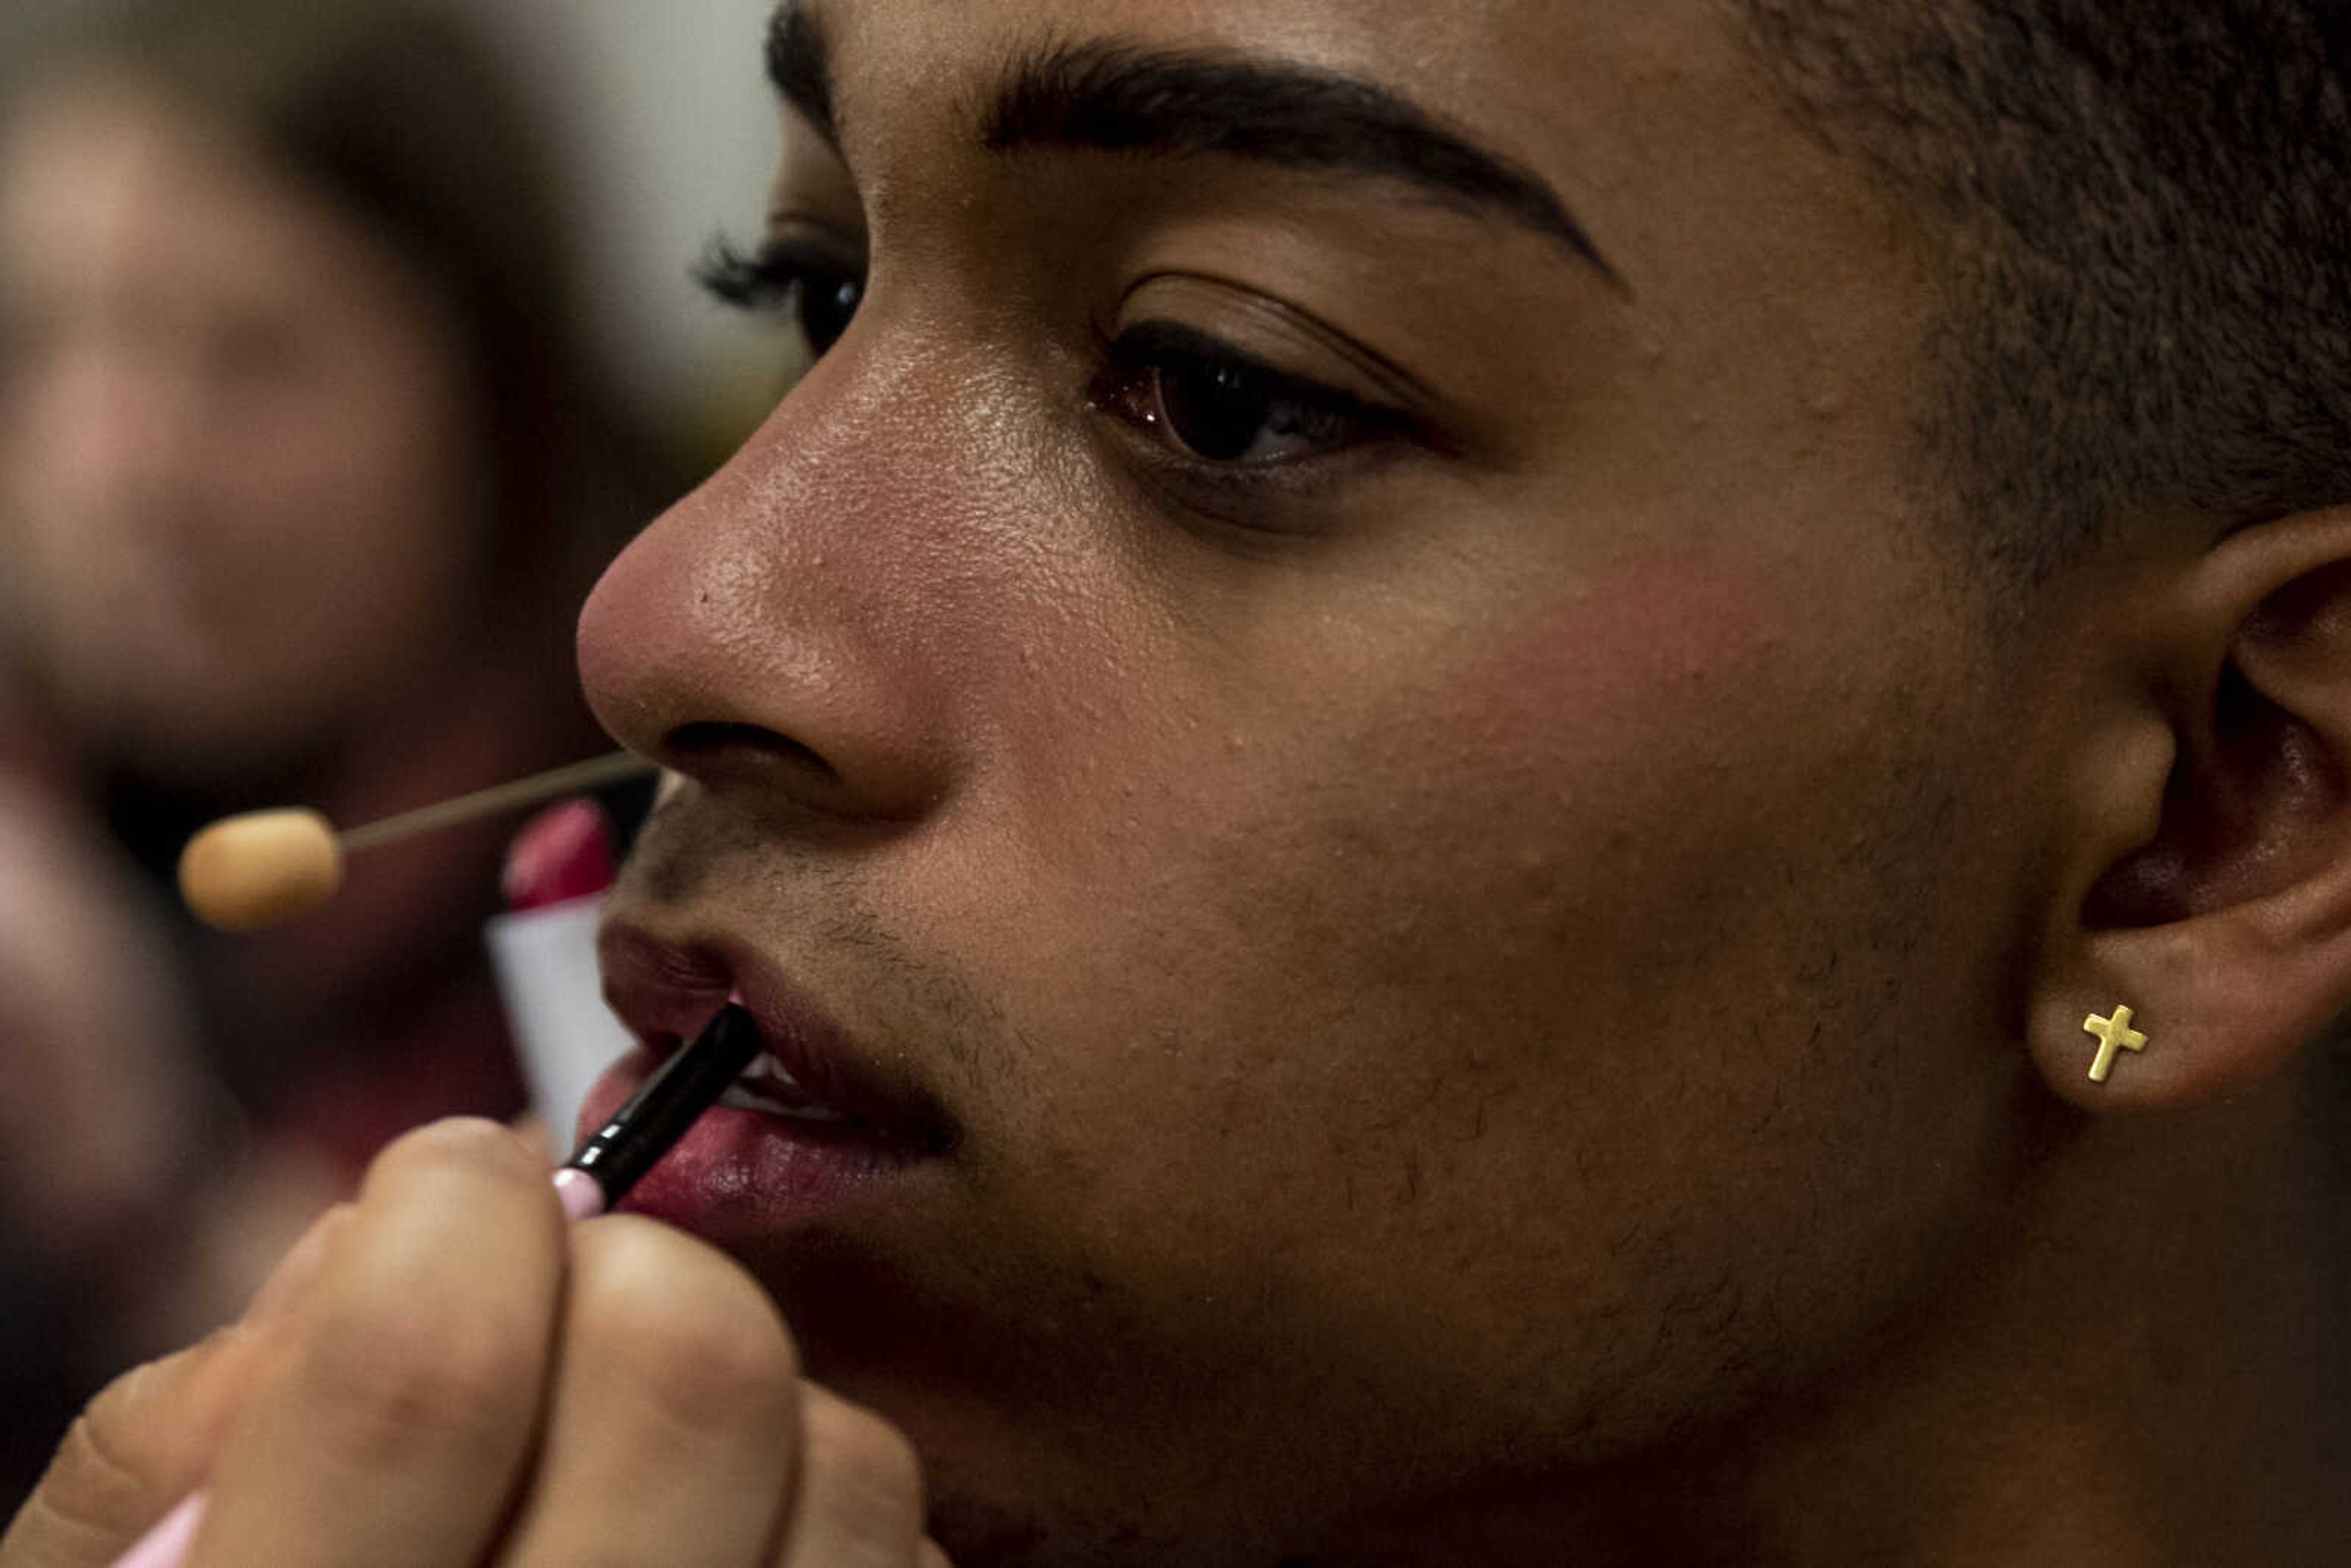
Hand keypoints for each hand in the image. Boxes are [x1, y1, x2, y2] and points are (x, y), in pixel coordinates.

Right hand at [0, 1120, 948, 1566]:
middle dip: (625, 1272)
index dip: (454, 1209)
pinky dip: (825, 1524)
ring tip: (637, 1466)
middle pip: (693, 1368)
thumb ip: (196, 1434)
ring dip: (755, 1409)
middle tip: (562, 1305)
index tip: (454, 1188)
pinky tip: (719, 1562)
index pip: (432, 1366)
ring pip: (846, 1457)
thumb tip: (388, 1235)